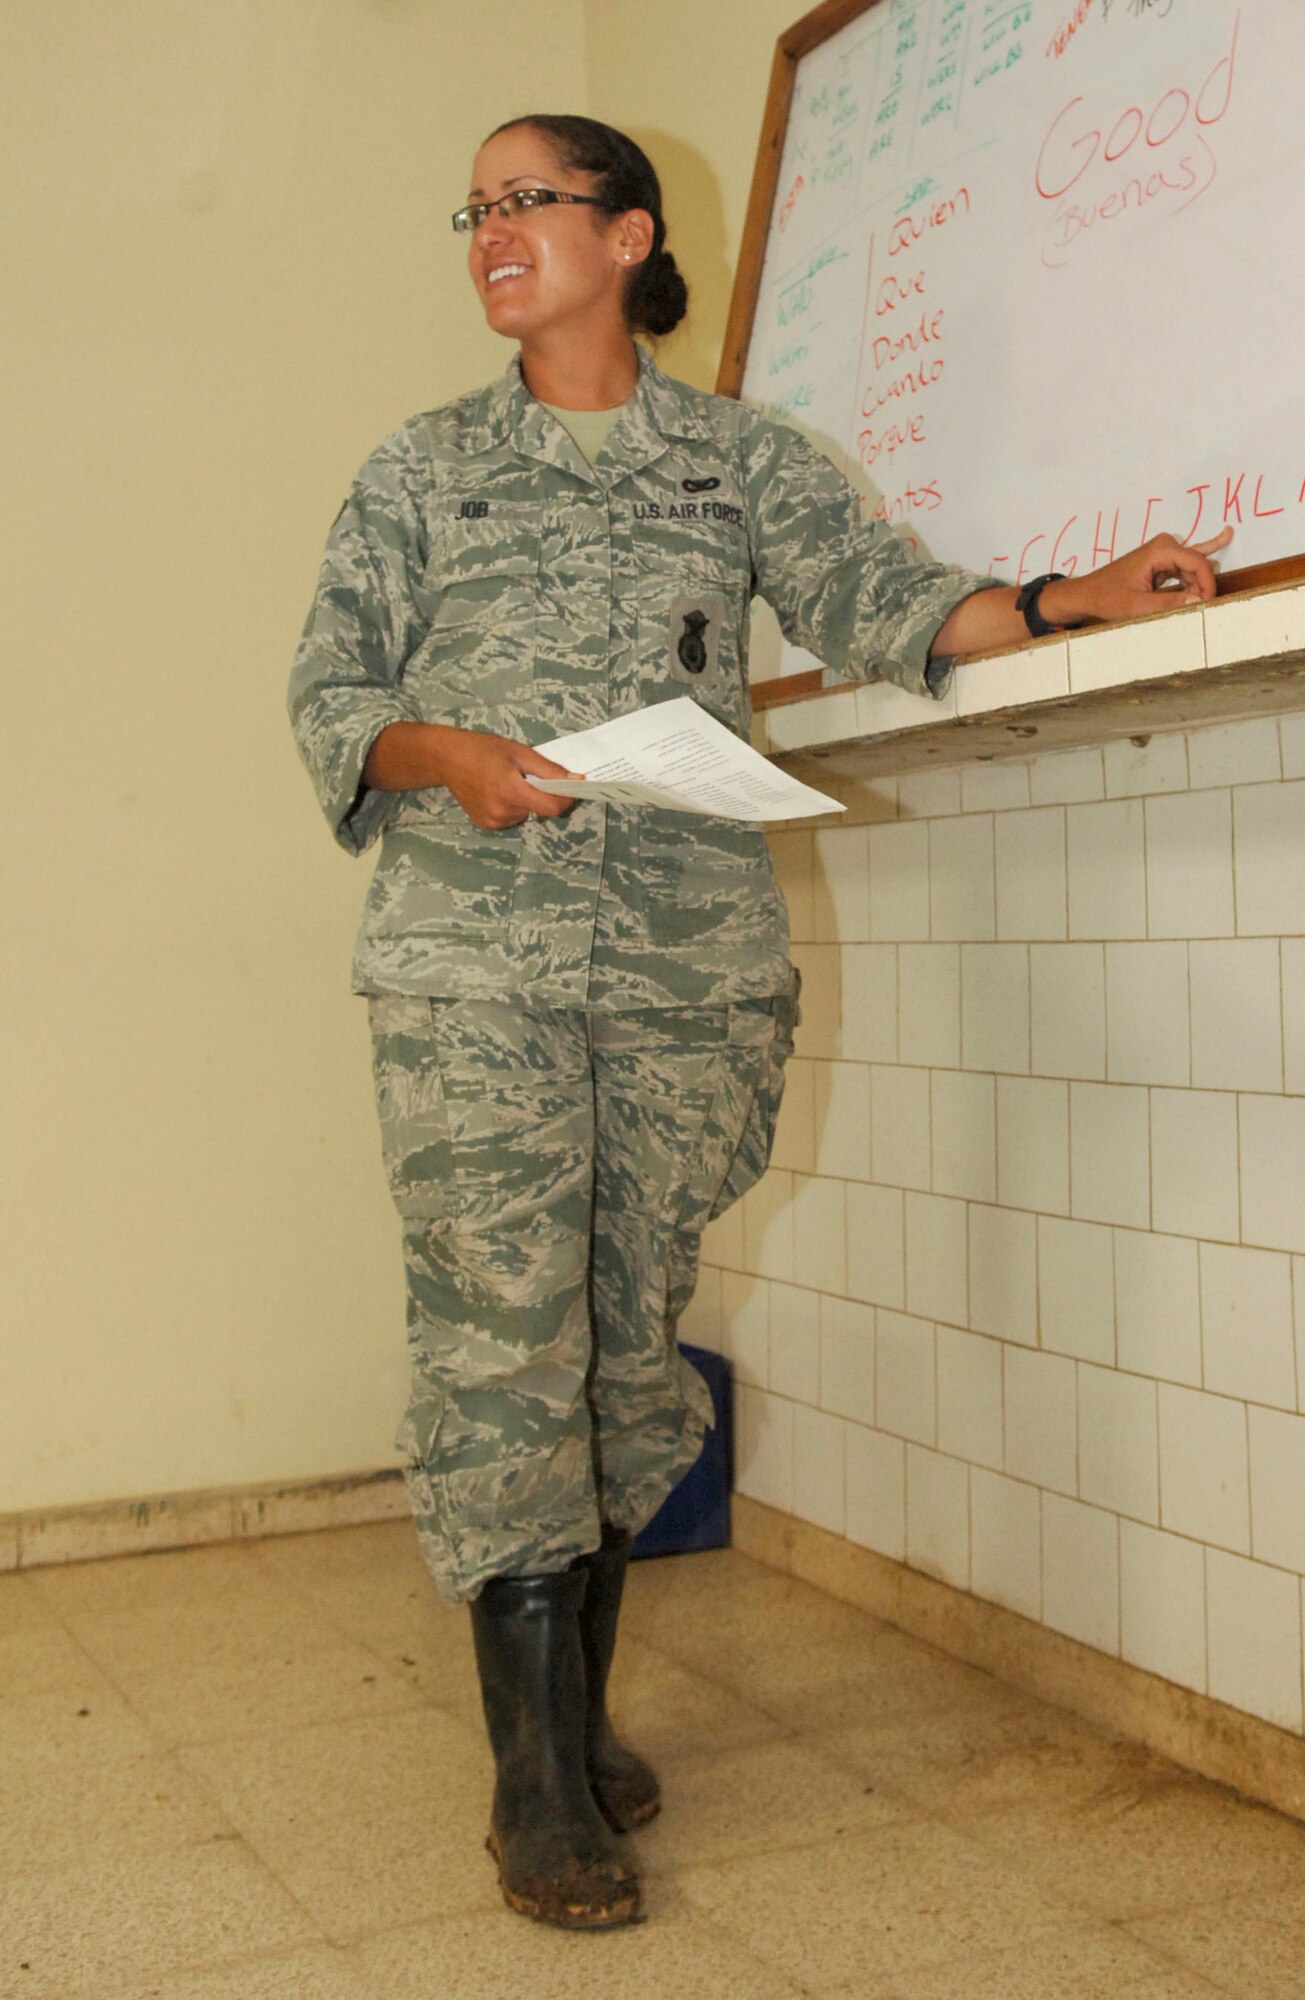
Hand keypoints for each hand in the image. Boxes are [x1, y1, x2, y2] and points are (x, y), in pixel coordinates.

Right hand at [434, 730, 576, 829]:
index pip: (552, 807)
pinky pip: (512, 818)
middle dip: (543, 795)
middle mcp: (502, 811)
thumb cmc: (483, 749)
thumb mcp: (519, 752)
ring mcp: (493, 821)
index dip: (565, 798)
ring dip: (526, 801)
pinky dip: (513, 807)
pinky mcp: (486, 825)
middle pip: (540, 810)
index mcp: (511, 790)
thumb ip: (549, 769)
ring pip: (526, 814)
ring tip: (508, 782)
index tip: (570, 786)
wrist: (446, 759)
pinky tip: (497, 792)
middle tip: (528, 776)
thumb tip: (577, 780)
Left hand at [1042, 525, 1232, 627]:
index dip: (1208, 586)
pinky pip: (1187, 564)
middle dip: (1203, 588)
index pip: (1198, 564)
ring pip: (1194, 569)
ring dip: (1197, 587)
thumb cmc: (1107, 597)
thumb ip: (1169, 604)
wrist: (1088, 593)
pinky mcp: (1162, 561)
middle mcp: (1165, 545)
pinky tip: (1225, 536)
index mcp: (1161, 550)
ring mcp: (1164, 552)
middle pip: (1199, 565)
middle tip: (1202, 609)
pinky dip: (1200, 567)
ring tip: (1197, 603)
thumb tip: (1198, 602)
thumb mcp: (1137, 606)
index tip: (1207, 605)